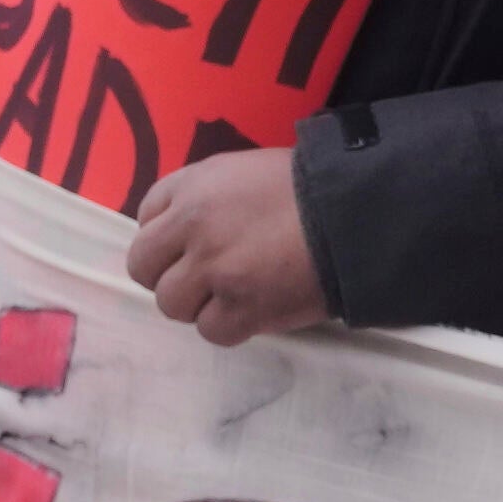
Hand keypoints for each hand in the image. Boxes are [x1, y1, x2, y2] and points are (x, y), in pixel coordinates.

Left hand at [124, 146, 334, 344]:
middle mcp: (193, 227)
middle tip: (203, 277)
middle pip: (144, 266)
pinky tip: (254, 309)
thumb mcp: (245, 170)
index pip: (146, 217)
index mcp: (194, 187)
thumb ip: (206, 195)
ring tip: (233, 294)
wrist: (357, 213)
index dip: (167, 235)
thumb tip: (183, 232)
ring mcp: (215, 271)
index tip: (189, 244)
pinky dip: (229, 325)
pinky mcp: (242, 309)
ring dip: (197, 303)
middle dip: (169, 273)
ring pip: (171, 303)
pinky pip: (210, 331)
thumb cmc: (308, 186)